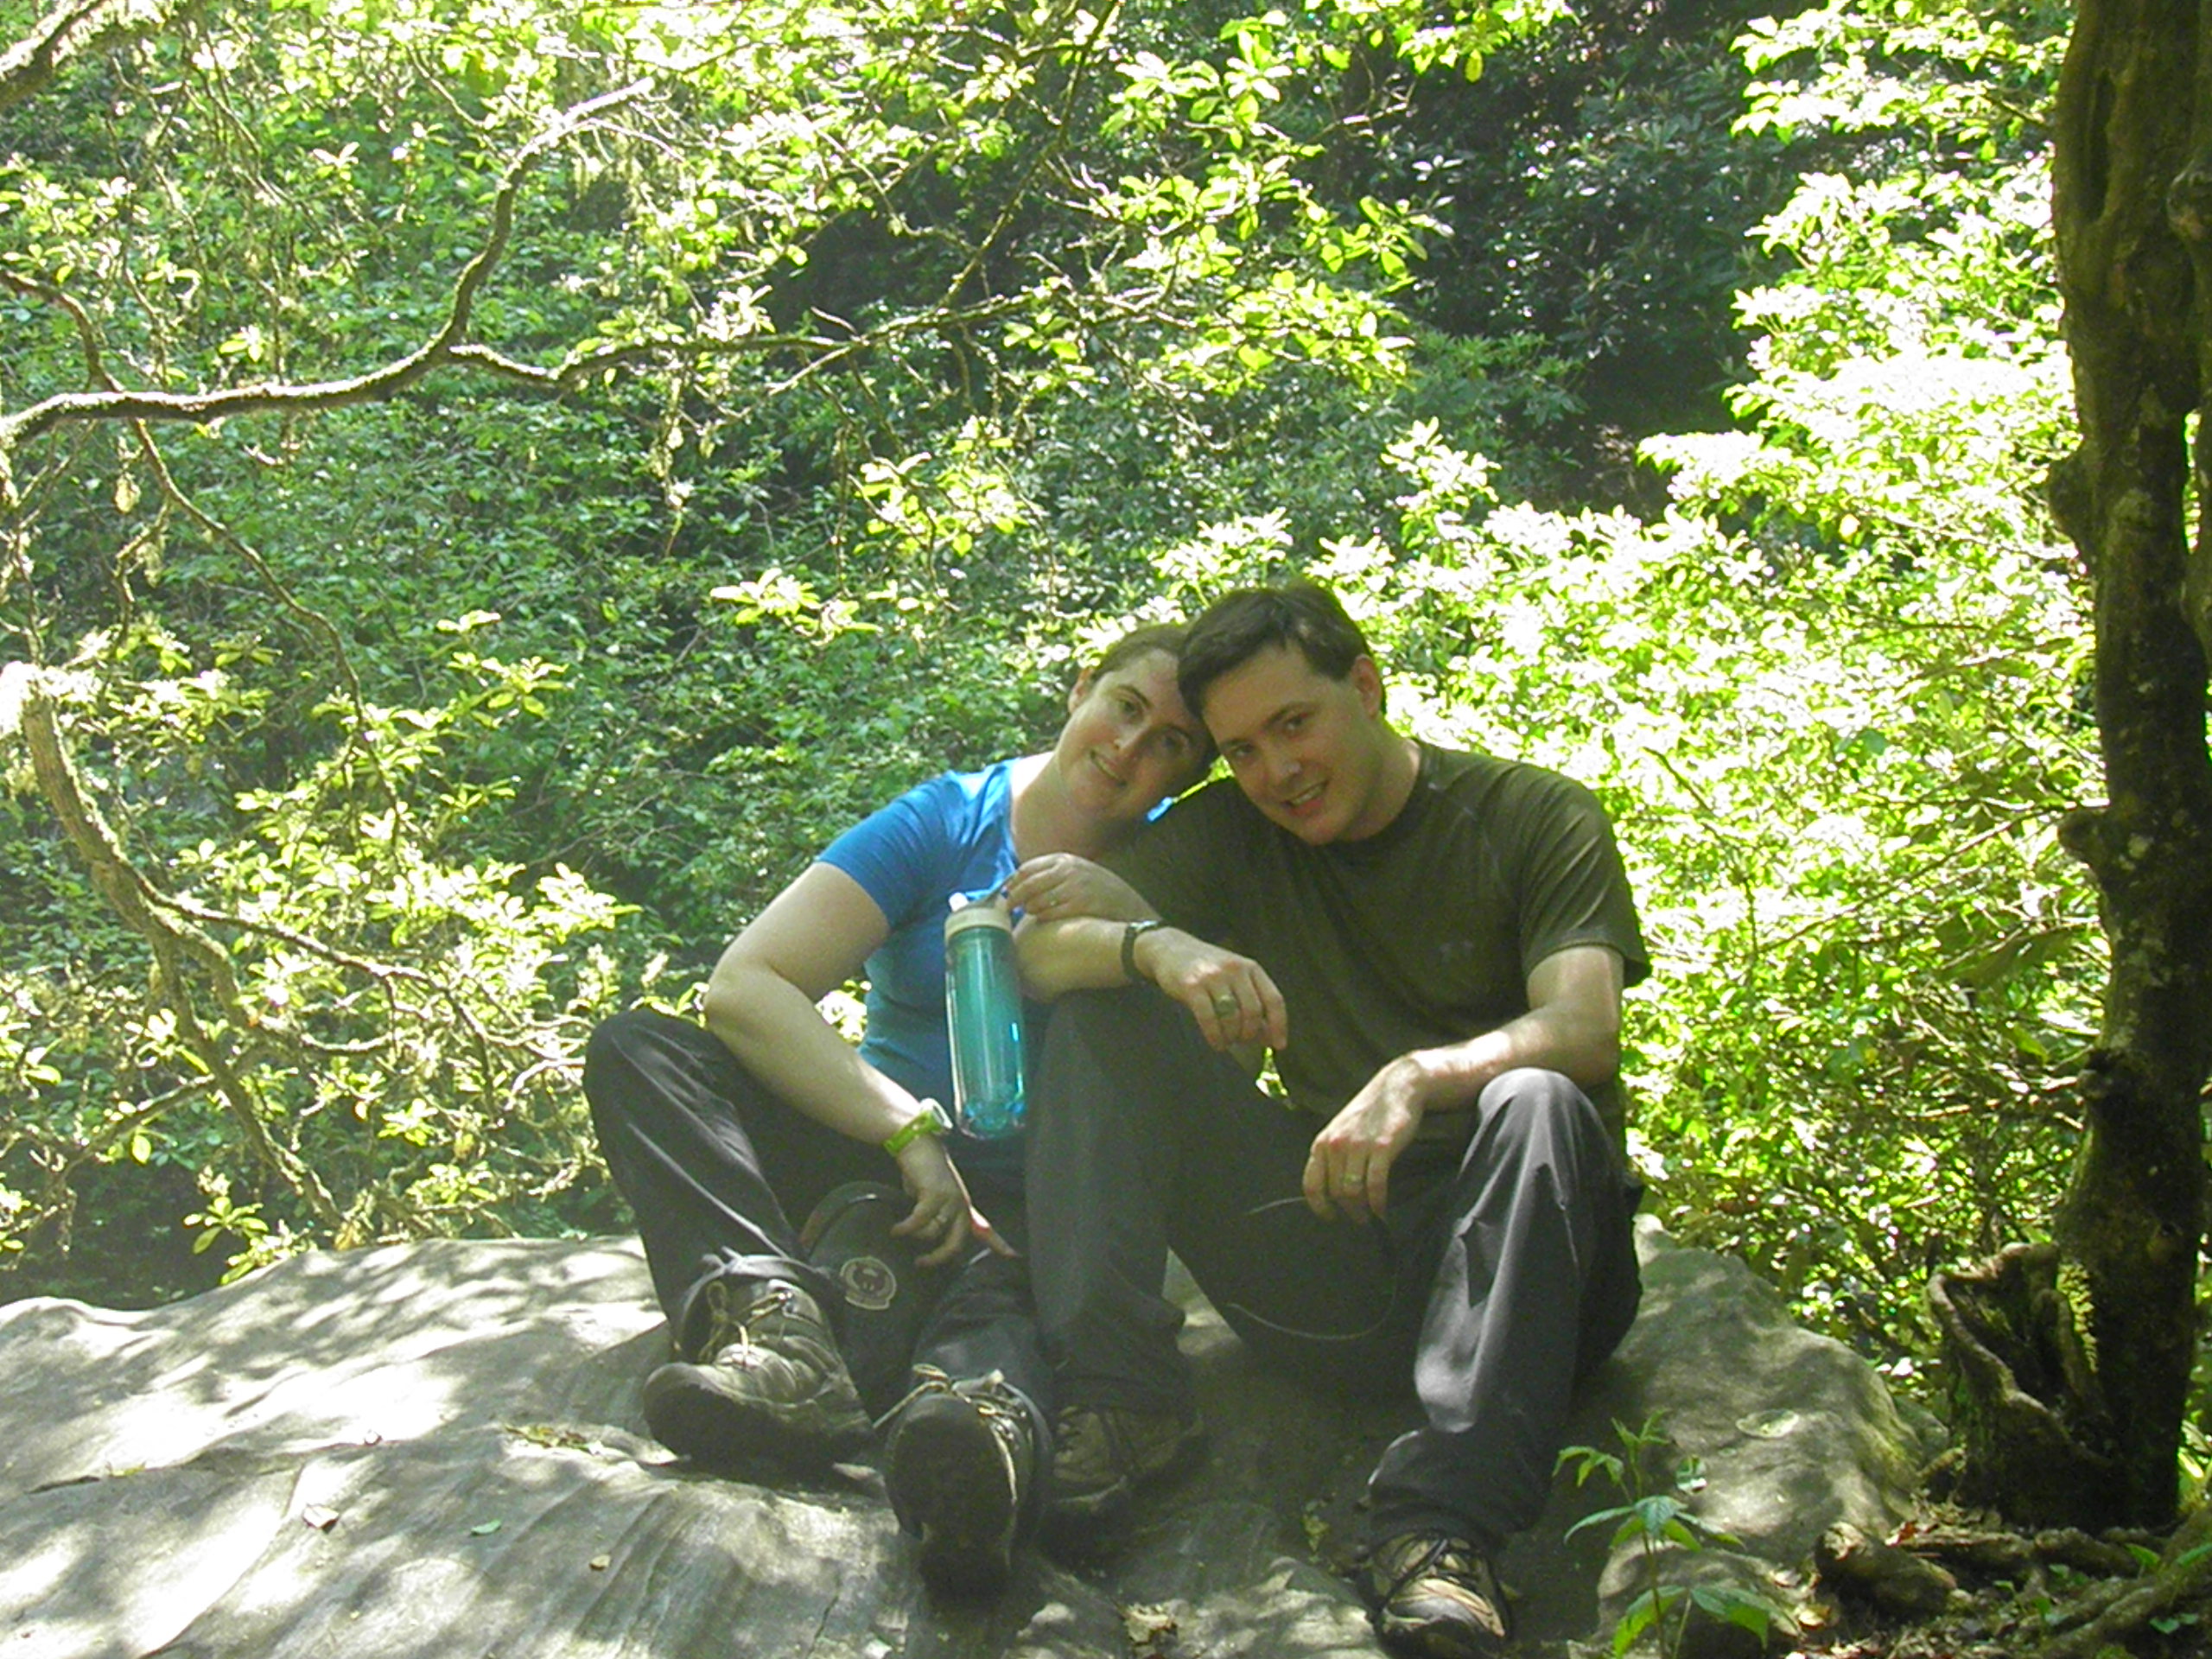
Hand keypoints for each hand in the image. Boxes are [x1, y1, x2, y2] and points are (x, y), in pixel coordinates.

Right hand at [889, 1135, 1013, 1266]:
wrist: (917, 1145)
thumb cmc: (924, 1171)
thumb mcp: (933, 1197)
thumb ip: (936, 1216)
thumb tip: (929, 1234)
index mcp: (963, 1206)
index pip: (985, 1228)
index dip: (998, 1243)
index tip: (1012, 1255)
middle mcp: (961, 1204)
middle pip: (956, 1242)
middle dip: (938, 1257)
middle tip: (921, 1263)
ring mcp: (950, 1199)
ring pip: (933, 1233)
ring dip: (915, 1235)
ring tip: (901, 1231)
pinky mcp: (934, 1195)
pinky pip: (919, 1222)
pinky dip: (906, 1227)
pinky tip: (897, 1229)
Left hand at [1004, 854, 1149, 922]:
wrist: (1133, 910)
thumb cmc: (1103, 894)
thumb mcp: (1081, 874)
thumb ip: (1056, 874)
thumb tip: (1022, 884)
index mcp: (1066, 860)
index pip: (1027, 869)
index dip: (1012, 882)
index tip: (1005, 893)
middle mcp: (1068, 870)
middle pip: (1027, 884)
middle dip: (1012, 898)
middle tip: (1006, 909)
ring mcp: (1074, 887)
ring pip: (1035, 901)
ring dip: (1028, 910)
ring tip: (1029, 914)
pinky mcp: (1079, 905)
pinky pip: (1049, 914)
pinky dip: (1042, 918)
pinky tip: (1044, 921)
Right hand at [1135, 927, 1288, 1052]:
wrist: (1170, 948)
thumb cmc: (1206, 969)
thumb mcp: (1234, 977)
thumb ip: (1252, 1002)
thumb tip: (1269, 1037)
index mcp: (1251, 967)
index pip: (1274, 999)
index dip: (1279, 1025)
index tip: (1279, 1045)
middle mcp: (1235, 969)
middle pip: (1253, 1012)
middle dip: (1250, 1034)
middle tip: (1241, 1041)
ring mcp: (1213, 976)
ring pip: (1232, 1017)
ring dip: (1232, 1037)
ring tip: (1226, 1040)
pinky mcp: (1192, 986)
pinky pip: (1209, 1019)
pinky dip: (1215, 1036)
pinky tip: (1216, 1043)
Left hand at [1302, 1053, 1436, 1223]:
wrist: (1398, 1087)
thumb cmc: (1370, 1112)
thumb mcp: (1341, 1130)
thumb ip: (1333, 1155)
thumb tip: (1332, 1190)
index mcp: (1322, 1142)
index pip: (1311, 1184)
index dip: (1319, 1206)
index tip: (1330, 1217)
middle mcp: (1336, 1145)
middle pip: (1335, 1192)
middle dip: (1347, 1211)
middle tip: (1359, 1219)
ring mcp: (1358, 1146)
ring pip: (1353, 1192)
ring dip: (1362, 1211)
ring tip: (1371, 1216)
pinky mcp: (1382, 1147)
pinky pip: (1375, 1185)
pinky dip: (1378, 1203)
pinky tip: (1382, 1210)